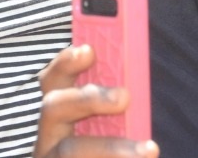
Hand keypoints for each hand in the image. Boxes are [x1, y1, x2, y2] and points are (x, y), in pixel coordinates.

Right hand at [34, 45, 157, 157]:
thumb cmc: (105, 155)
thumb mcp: (109, 127)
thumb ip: (113, 109)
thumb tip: (131, 89)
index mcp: (57, 115)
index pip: (51, 80)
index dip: (65, 63)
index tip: (89, 50)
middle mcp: (47, 139)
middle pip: (53, 109)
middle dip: (87, 99)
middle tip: (125, 97)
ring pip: (70, 152)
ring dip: (110, 148)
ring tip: (149, 150)